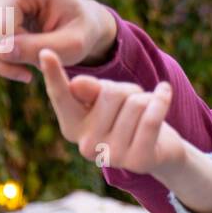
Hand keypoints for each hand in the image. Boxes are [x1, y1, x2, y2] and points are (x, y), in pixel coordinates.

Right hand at [39, 49, 185, 180]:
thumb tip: (76, 85)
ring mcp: (112, 156)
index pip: (62, 96)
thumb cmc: (128, 118)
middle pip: (110, 92)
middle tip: (134, 103)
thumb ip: (91, 91)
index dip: (54, 74)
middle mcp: (86, 145)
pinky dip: (162, 100)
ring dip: (147, 99)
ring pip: (134, 103)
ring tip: (146, 112)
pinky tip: (165, 91)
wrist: (160, 150)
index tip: (46, 51)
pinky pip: (151, 118)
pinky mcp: (138, 161)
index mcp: (72, 127)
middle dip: (128, 90)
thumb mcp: (107, 100)